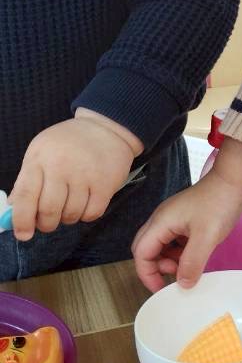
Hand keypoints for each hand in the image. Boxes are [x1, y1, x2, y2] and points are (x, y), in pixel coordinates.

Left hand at [8, 111, 140, 240]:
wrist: (105, 128)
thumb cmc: (68, 143)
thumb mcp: (40, 153)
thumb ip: (26, 182)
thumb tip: (13, 212)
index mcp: (39, 158)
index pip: (25, 196)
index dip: (22, 220)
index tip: (23, 234)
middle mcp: (61, 165)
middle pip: (49, 210)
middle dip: (47, 223)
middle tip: (49, 221)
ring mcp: (85, 174)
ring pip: (71, 215)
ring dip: (68, 218)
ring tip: (70, 206)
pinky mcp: (106, 183)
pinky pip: (92, 214)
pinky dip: (86, 215)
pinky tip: (86, 203)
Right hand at [132, 169, 241, 290]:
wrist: (235, 180)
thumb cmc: (220, 204)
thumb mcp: (206, 237)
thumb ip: (192, 263)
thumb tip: (182, 285)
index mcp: (160, 222)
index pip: (141, 254)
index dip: (147, 275)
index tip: (161, 289)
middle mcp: (162, 219)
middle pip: (146, 249)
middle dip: (156, 267)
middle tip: (176, 277)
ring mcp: (173, 217)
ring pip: (161, 245)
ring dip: (169, 260)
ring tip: (188, 267)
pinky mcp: (185, 218)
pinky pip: (174, 240)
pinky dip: (180, 252)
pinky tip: (195, 256)